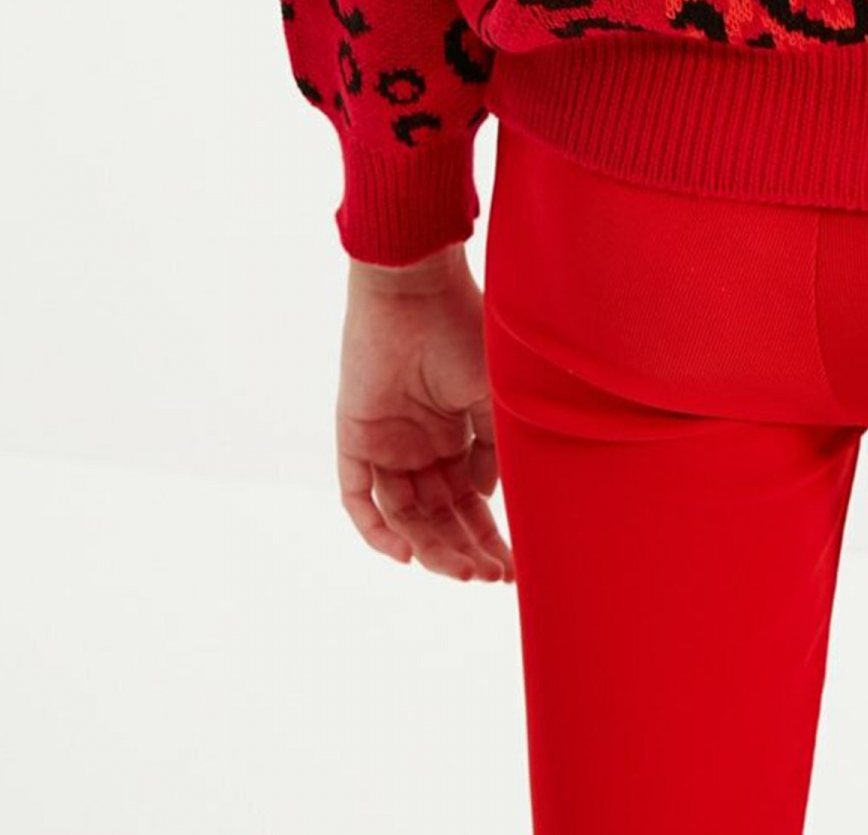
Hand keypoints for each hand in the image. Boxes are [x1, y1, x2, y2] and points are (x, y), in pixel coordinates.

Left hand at [336, 241, 514, 582]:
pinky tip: (406, 553)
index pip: (469, 502)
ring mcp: (386, 445)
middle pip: (439, 517)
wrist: (416, 289)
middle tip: (489, 577)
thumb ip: (494, 448)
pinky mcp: (354, 439)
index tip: (513, 568)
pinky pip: (359, 498)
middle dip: (464, 551)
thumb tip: (488, 496)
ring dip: (432, 547)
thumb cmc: (463, 329)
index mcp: (454, 434)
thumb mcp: (494, 394)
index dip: (489, 536)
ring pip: (405, 516)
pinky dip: (377, 530)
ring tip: (462, 570)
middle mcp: (420, 445)